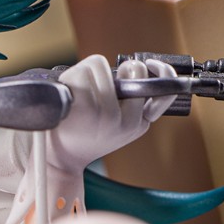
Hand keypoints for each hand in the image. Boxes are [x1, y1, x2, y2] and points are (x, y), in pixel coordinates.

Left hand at [49, 53, 176, 174]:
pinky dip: (73, 75)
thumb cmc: (87, 133)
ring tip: (81, 92)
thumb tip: (137, 66)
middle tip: (101, 83)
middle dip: (117, 69)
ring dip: (89, 72)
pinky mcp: (82, 109)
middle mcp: (125, 122)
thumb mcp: (120, 124)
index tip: (151, 64)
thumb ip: (135, 101)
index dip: (164, 73)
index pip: (165, 93)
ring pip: (101, 66)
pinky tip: (70, 95)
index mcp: (138, 124)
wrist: (58, 158)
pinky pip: (82, 72)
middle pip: (132, 69)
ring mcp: (105, 116)